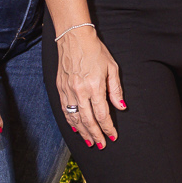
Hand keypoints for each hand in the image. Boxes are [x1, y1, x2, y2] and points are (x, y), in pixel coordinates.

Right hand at [56, 27, 123, 147]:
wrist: (73, 37)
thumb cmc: (95, 50)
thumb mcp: (112, 67)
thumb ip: (116, 89)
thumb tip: (121, 107)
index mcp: (94, 86)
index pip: (102, 114)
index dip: (108, 128)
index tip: (113, 136)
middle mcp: (79, 91)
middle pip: (88, 120)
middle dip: (95, 135)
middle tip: (101, 145)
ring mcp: (67, 90)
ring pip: (75, 118)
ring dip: (83, 132)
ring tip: (89, 141)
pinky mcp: (59, 88)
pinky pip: (64, 110)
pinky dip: (70, 122)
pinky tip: (76, 128)